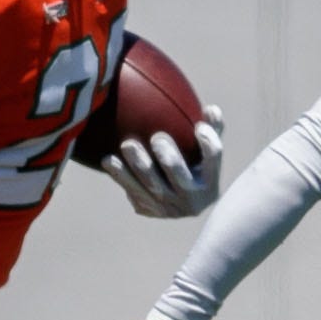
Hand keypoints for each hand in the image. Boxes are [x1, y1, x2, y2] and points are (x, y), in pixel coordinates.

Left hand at [100, 105, 225, 217]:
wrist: (183, 204)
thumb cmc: (197, 168)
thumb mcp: (206, 153)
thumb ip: (212, 130)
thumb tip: (211, 108)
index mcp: (210, 182)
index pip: (213, 160)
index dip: (209, 144)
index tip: (199, 127)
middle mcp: (192, 200)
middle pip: (179, 176)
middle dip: (168, 157)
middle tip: (157, 137)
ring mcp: (169, 209)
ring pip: (151, 187)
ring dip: (137, 166)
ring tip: (127, 145)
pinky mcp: (151, 211)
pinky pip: (133, 192)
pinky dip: (120, 176)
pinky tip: (108, 160)